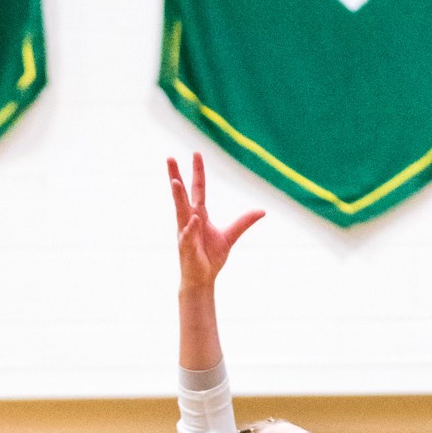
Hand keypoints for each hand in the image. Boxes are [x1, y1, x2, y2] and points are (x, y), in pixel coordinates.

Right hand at [169, 153, 262, 291]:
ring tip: (174, 182)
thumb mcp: (230, 236)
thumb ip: (243, 222)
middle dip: (175, 176)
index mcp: (199, 214)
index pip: (198, 189)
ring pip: (180, 211)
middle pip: (182, 194)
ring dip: (177, 197)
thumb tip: (262, 211)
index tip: (196, 153)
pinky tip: (193, 220)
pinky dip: (190, 229)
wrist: (203, 279)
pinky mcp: (186, 248)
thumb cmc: (211, 257)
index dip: (198, 172)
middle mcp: (189, 220)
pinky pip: (188, 236)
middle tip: (170, 158)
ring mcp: (185, 233)